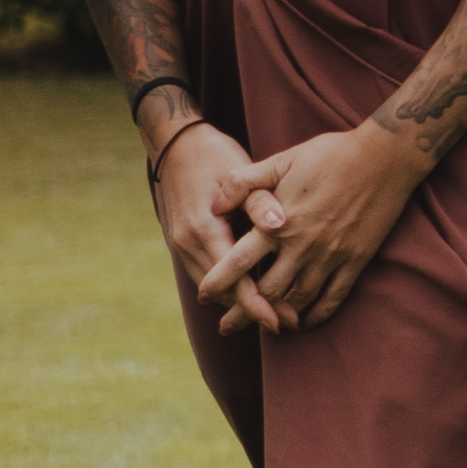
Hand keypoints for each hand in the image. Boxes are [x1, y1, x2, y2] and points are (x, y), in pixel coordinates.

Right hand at [148, 118, 275, 326]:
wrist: (177, 146)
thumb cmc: (216, 156)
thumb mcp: (239, 172)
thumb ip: (260, 201)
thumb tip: (281, 224)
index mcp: (204, 228)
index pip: (232, 280)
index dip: (256, 304)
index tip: (280, 321)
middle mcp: (188, 243)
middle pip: (222, 291)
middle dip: (253, 310)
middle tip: (289, 322)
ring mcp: (181, 245)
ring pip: (212, 288)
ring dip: (240, 302)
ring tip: (276, 314)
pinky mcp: (183, 243)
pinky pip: (206, 275)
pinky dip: (228, 288)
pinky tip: (253, 292)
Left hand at [220, 121, 429, 327]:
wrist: (384, 158)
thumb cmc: (330, 155)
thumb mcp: (281, 161)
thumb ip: (243, 182)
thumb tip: (214, 204)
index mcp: (277, 223)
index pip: (237, 262)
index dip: (218, 282)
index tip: (204, 296)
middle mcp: (300, 247)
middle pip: (265, 291)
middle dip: (243, 311)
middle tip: (228, 326)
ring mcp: (330, 256)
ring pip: (297, 300)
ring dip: (279, 317)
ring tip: (265, 328)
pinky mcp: (355, 261)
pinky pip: (333, 298)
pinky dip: (317, 315)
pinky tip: (307, 322)